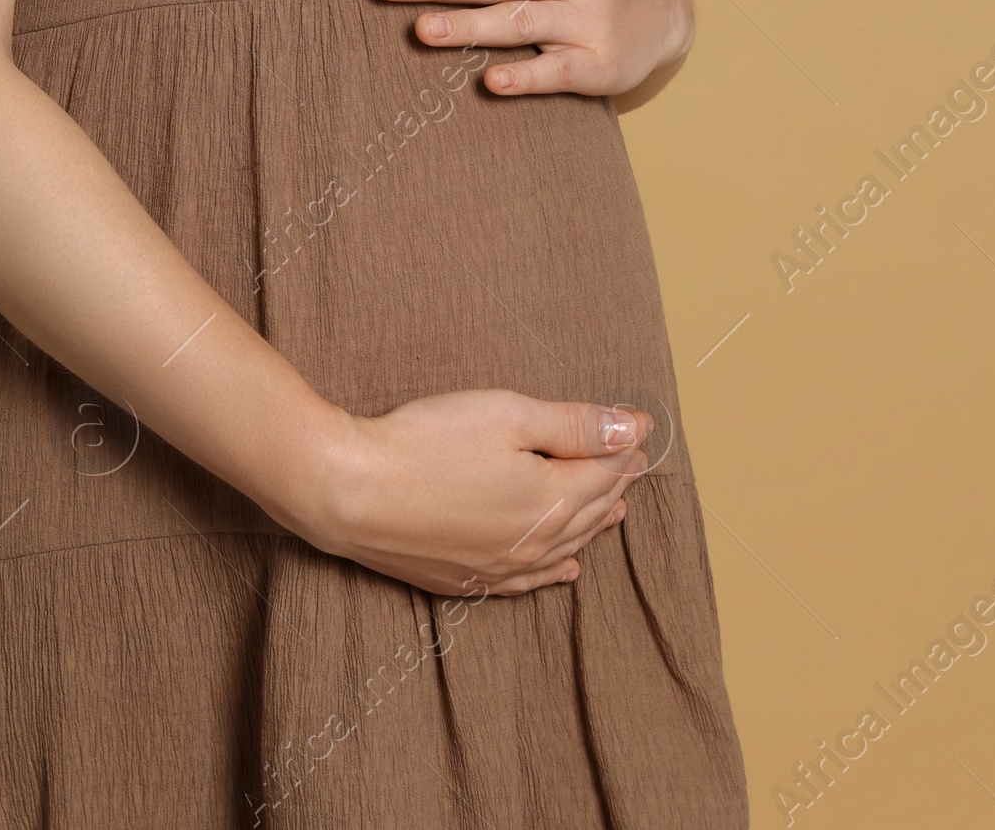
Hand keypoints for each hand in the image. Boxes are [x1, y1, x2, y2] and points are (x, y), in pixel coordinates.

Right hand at [294, 391, 653, 595]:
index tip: (640, 422)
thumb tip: (631, 429)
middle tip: (632, 456)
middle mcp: (535, 543)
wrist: (354, 493)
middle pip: (591, 509)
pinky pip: (531, 579)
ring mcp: (502, 567)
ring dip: (595, 522)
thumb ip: (572, 425)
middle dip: (615, 479)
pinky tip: (567, 567)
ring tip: (616, 504)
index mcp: (552, 501)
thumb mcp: (506, 415)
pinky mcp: (469, 579)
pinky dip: (557, 569)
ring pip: (566, 545)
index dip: (624, 443)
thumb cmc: (427, 443)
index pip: (604, 470)